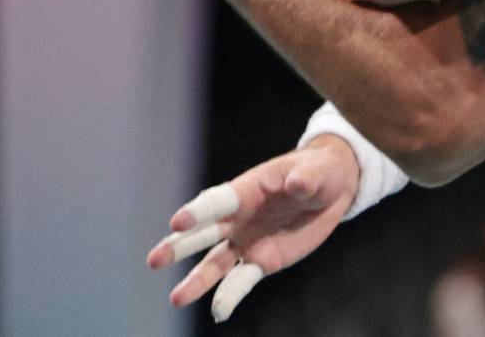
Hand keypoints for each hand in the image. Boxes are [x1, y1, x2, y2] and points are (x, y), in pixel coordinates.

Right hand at [147, 137, 360, 321]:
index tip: (177, 223)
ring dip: (197, 280)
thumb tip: (298, 183)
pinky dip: (230, 296)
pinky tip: (218, 312)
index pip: (218, 201)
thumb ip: (306, 178)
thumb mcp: (318, 171)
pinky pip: (242, 280)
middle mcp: (239, 217)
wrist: (330, 190)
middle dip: (180, 246)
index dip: (199, 211)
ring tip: (176, 299)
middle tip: (154, 260)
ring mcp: (247, 241)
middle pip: (205, 233)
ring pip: (216, 263)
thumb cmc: (319, 172)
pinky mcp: (262, 260)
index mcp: (247, 189)